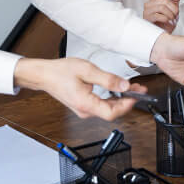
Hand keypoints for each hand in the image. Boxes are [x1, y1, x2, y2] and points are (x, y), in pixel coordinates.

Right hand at [14, 57, 145, 120]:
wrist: (44, 75)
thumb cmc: (61, 72)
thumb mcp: (87, 71)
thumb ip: (108, 79)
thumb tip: (124, 86)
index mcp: (86, 104)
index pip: (112, 113)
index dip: (127, 105)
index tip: (136, 95)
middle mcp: (85, 111)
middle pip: (112, 112)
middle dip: (128, 101)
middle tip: (138, 89)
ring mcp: (84, 110)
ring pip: (108, 109)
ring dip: (121, 99)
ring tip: (131, 87)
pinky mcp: (83, 106)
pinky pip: (101, 105)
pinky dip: (112, 98)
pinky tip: (117, 90)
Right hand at [143, 0, 180, 32]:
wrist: (161, 36)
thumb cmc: (165, 23)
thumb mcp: (172, 10)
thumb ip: (174, 1)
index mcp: (154, 0)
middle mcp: (149, 4)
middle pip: (164, 0)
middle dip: (174, 9)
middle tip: (176, 15)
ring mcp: (147, 11)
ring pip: (162, 7)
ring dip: (170, 15)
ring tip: (172, 20)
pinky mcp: (147, 18)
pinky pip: (159, 16)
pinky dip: (166, 19)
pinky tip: (167, 22)